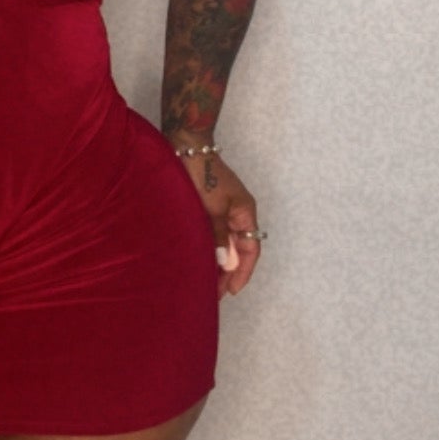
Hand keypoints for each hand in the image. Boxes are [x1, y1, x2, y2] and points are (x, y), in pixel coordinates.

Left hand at [179, 152, 262, 299]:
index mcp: (246, 213)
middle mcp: (238, 214)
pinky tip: (198, 260)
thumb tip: (223, 263)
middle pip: (238, 250)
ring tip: (205, 282)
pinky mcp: (208, 208)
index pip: (251, 250)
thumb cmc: (202, 174)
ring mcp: (223, 211)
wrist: (187, 146)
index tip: (231, 291)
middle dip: (228, 272)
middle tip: (214, 293)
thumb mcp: (212, 208)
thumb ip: (218, 236)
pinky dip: (208, 249)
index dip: (242, 272)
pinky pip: (212, 235)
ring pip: (224, 244)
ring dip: (217, 262)